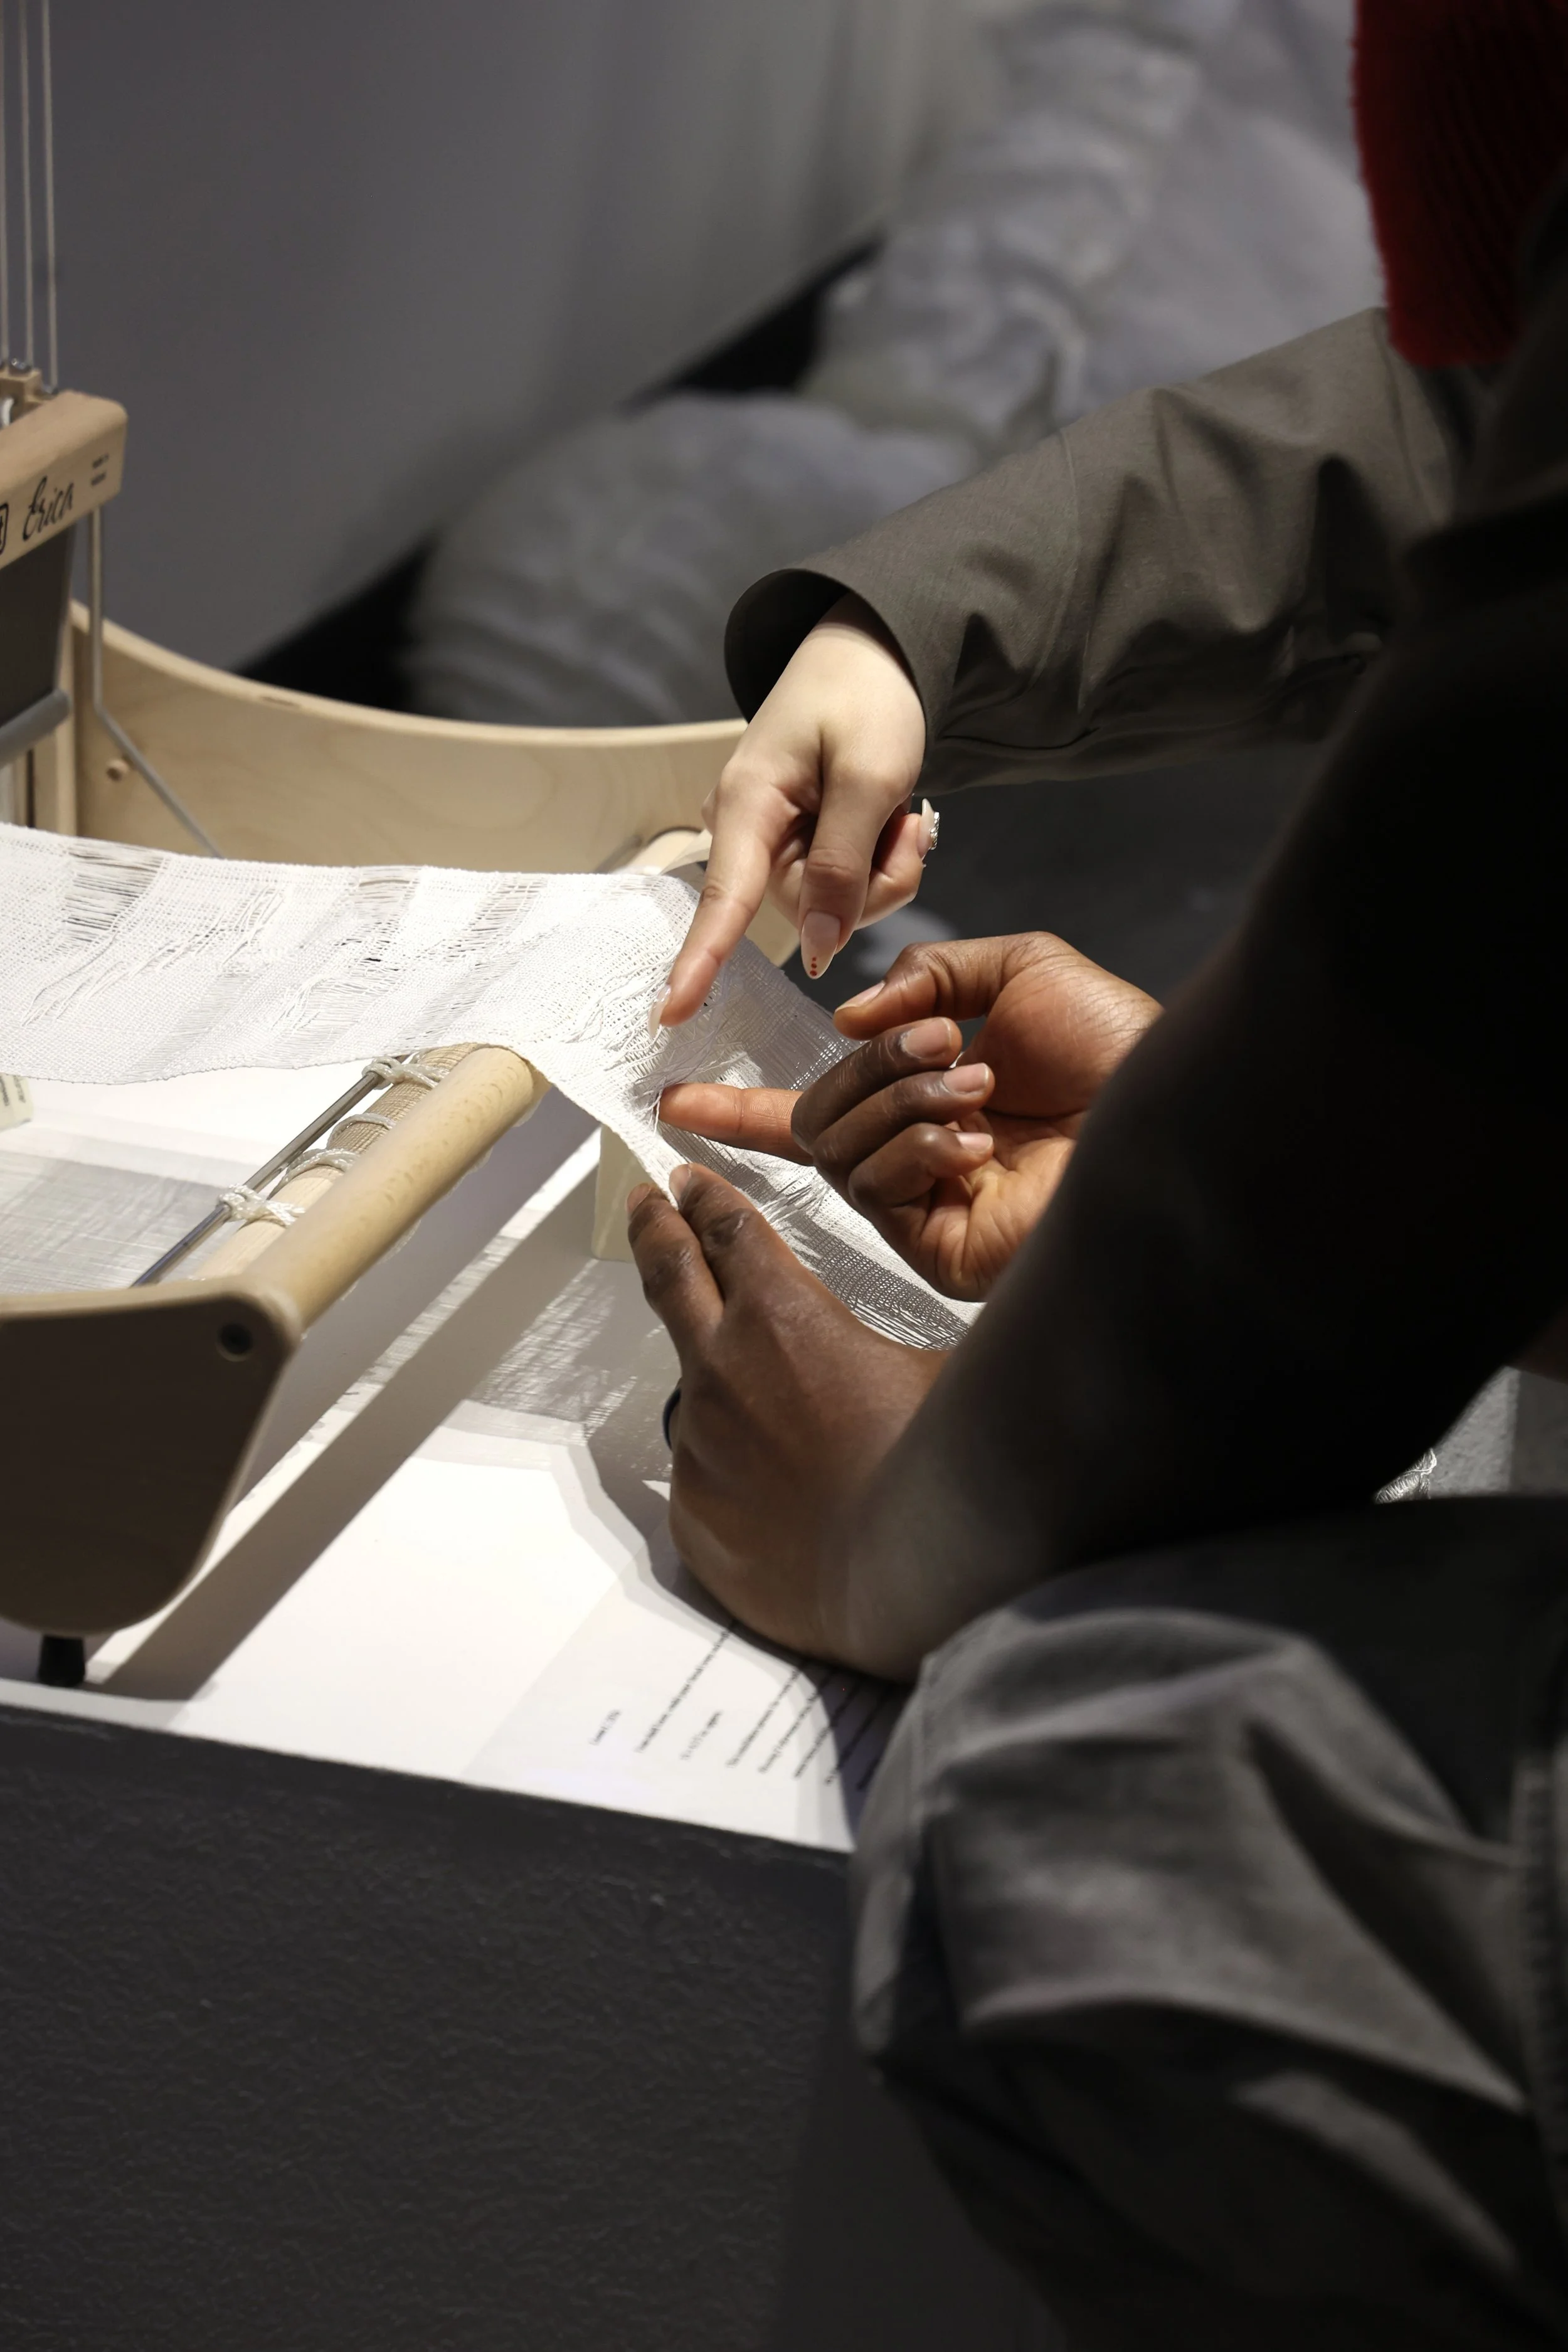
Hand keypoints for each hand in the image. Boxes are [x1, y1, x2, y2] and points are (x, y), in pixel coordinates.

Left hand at [628, 1166, 944, 1663]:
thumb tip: (945, 1319)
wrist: (902, 1578)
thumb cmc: (934, 1466)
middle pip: (671, 1275)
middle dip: (655, 1228)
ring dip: (716, 1373)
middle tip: (644, 1203)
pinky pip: (703, 1471)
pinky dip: (731, 1463)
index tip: (685, 1180)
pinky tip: (775, 1485)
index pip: (728, 1231)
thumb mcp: (944, 1367)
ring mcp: (698, 1442)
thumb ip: (916, 1338)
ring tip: (758, 1392)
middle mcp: (721, 1367)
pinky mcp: (691, 1508)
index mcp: (781, 1314)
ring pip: (694, 1387)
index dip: (705, 1197)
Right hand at [659, 594, 930, 1024]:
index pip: (723, 898)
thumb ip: (844, 864)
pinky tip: (885, 821)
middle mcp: (745, 831)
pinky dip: (877, 865)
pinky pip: (839, 891)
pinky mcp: (792, 851)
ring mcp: (768, 844)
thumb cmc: (867, 700)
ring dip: (881, 872)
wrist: (869, 660)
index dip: (700, 960)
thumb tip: (818, 947)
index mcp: (748, 803)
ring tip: (897, 812)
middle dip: (873, 883)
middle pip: (808, 909)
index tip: (670, 1014)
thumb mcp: (870, 776)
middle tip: (910, 821)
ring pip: (831, 908)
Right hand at [661, 933, 1159, 1300]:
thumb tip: (845, 1017)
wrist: (1172, 1110)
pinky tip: (980, 1139)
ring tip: (977, 1082)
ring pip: (840, 1152)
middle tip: (935, 1040)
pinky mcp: (941, 1249)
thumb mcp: (1017, 968)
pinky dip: (916, 1148)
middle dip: (863, 1069)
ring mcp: (927, 1205)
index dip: (740, 1108)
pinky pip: (877, 1190)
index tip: (671, 1100)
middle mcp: (918, 1155)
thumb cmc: (1114, 1044)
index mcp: (927, 1098)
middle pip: (816, 1120)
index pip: (815, 1109)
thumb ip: (924, 976)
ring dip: (900, 1100)